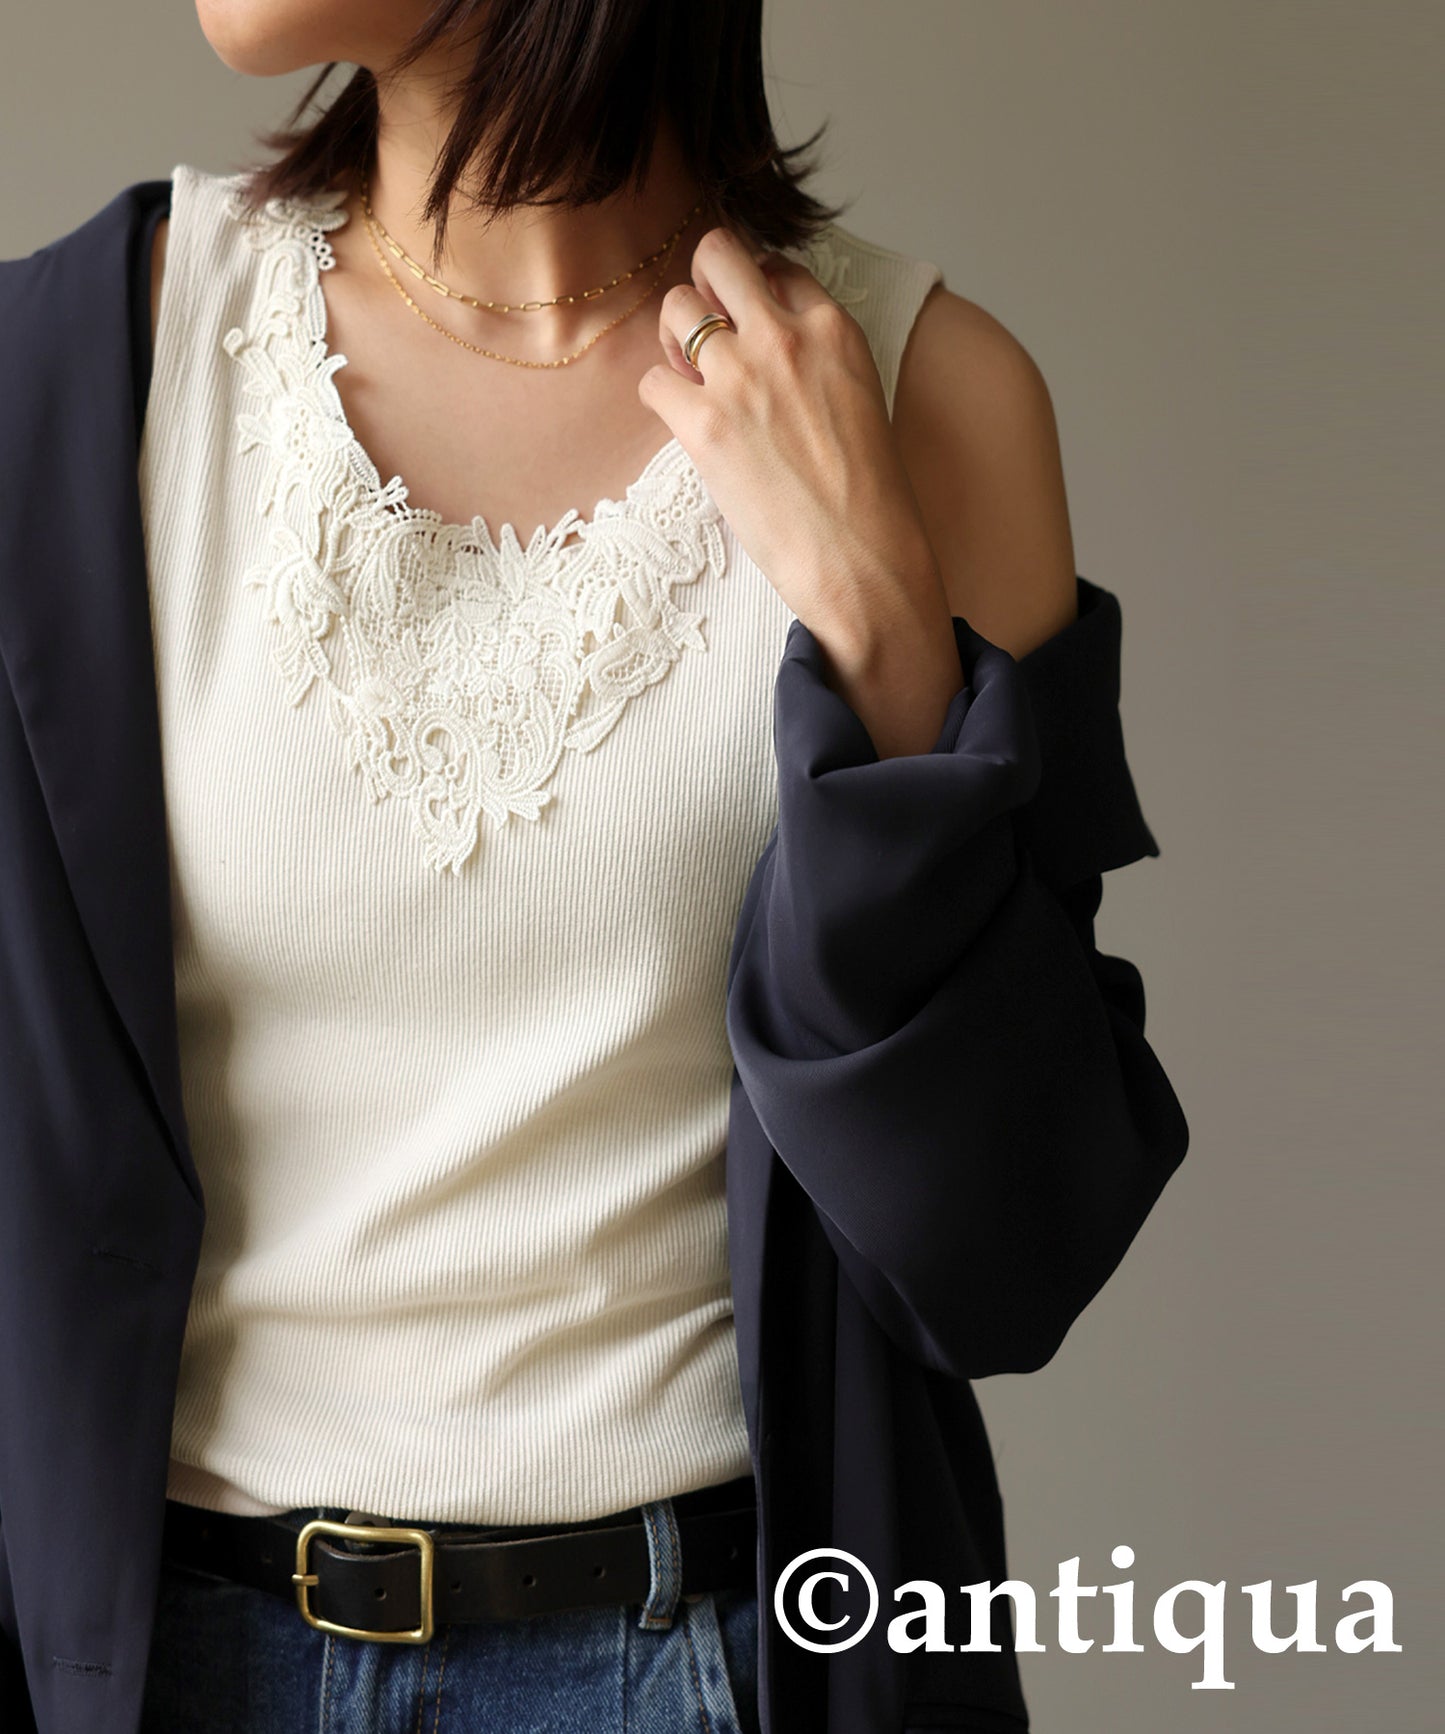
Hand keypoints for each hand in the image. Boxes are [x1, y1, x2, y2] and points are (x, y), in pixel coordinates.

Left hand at [637, 225, 952, 673]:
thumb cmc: (869, 503)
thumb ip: (818, 367)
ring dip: (671, 339)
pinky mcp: (704, 423)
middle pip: (716, 254)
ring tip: (689, 382)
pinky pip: (651, 381)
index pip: (776, 267)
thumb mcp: (861, 405)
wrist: (863, 561)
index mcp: (833, 331)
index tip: (746, 328)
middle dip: (700, 285)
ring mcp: (741, 375)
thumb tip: (774, 366)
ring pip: (674, 306)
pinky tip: (683, 427)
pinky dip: (659, 399)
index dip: (750, 294)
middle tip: (702, 335)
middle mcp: (785, 337)